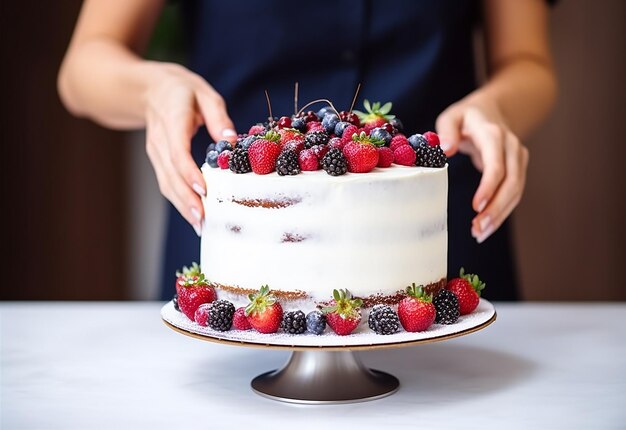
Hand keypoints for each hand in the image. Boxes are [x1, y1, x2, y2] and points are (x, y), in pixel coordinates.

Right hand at [144, 63, 236, 235]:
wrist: (148, 89)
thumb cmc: (181, 90)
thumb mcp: (204, 93)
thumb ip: (218, 116)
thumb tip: (232, 140)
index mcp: (171, 119)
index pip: (177, 150)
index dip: (189, 172)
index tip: (203, 189)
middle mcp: (159, 139)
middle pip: (170, 174)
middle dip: (186, 199)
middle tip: (203, 219)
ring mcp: (155, 152)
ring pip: (166, 183)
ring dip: (182, 206)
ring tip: (201, 225)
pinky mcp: (158, 161)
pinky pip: (167, 183)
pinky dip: (179, 201)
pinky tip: (194, 216)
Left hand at [436, 94, 528, 242]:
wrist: (493, 109)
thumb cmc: (467, 116)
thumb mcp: (452, 116)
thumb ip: (446, 131)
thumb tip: (446, 149)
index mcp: (493, 134)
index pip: (496, 164)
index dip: (489, 187)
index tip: (477, 206)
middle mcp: (511, 147)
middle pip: (511, 182)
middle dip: (496, 209)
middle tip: (477, 229)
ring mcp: (518, 158)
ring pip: (516, 191)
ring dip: (500, 215)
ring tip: (479, 233)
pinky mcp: (518, 169)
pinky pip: (514, 193)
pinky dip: (502, 211)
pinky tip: (487, 226)